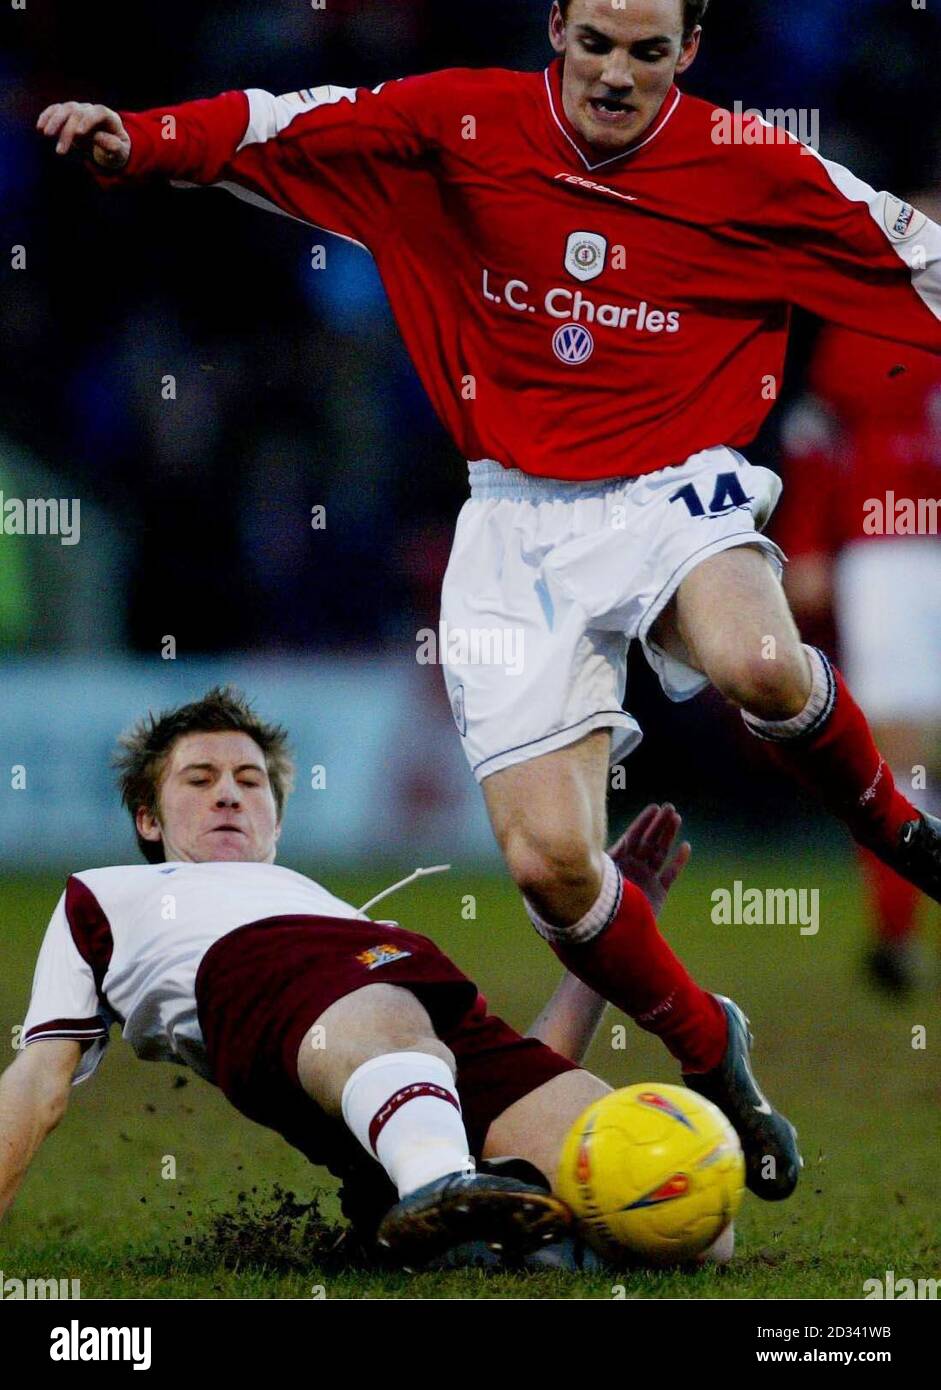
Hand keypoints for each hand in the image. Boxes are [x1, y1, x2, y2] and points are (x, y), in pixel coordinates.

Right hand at [36, 102, 130, 170]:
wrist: (109, 147)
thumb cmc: (116, 151)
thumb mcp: (120, 153)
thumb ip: (114, 146)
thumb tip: (98, 138)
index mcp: (109, 117)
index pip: (98, 113)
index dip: (88, 121)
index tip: (79, 134)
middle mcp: (92, 110)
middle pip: (78, 114)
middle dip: (68, 132)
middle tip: (60, 152)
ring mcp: (79, 110)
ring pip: (65, 110)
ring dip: (54, 122)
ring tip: (46, 135)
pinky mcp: (68, 114)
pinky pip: (56, 110)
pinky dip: (47, 116)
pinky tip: (39, 127)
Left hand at [607, 803, 690, 917]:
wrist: (612, 932)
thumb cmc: (602, 904)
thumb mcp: (606, 876)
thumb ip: (617, 857)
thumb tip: (627, 836)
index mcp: (620, 862)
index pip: (633, 836)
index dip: (644, 822)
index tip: (654, 807)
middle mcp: (633, 868)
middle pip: (648, 841)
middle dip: (659, 824)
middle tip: (670, 807)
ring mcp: (646, 879)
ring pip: (660, 853)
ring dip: (668, 836)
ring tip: (677, 818)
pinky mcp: (658, 894)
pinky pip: (670, 874)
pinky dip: (679, 862)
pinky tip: (686, 846)